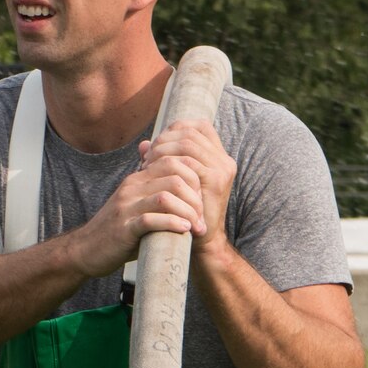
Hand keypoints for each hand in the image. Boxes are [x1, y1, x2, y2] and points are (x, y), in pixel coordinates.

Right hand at [72, 156, 203, 277]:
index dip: (195, 179)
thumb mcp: (138, 205)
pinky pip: (151, 220)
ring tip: (196, 227)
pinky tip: (183, 231)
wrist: (85, 250)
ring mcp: (126, 208)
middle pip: (174, 177)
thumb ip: (158, 193)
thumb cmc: (119, 230)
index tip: (202, 200)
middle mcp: (131, 188)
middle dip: (195, 197)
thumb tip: (187, 187)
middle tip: (202, 216)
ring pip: (165, 197)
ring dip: (187, 212)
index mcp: (137, 179)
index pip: (174, 162)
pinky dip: (172, 224)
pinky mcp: (123, 229)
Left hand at [138, 120, 236, 260]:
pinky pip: (188, 162)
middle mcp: (224, 160)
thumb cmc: (184, 212)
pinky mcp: (215, 181)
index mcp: (218, 157)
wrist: (201, 241)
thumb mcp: (174, 182)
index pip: (199, 126)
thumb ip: (162, 161)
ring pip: (188, 144)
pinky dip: (168, 163)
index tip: (157, 142)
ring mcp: (222, 170)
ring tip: (148, 163)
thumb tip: (143, 144)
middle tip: (148, 154)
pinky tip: (154, 171)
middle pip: (191, 132)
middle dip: (165, 139)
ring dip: (164, 150)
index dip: (175, 129)